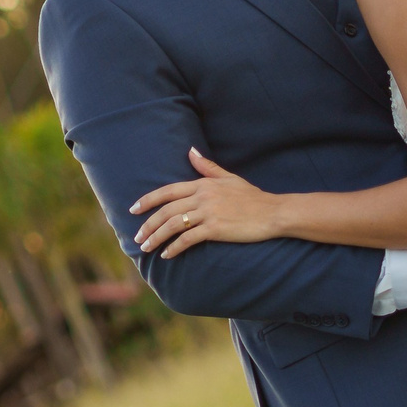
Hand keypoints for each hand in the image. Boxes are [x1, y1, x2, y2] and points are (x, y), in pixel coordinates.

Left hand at [131, 149, 280, 254]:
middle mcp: (202, 197)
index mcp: (203, 184)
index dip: (148, 200)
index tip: (133, 209)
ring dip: (157, 238)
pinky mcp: (215, 229)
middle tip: (137, 237)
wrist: (273, 212)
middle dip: (148, 224)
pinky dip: (174, 248)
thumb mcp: (229, 178)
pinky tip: (167, 255)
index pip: (168, 191)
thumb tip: (191, 151)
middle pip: (166, 210)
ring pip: (173, 225)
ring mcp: (208, 213)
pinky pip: (188, 239)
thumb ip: (207, 167)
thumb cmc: (252, 196)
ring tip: (146, 248)